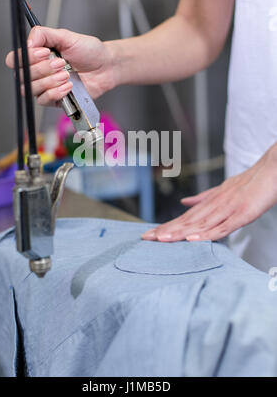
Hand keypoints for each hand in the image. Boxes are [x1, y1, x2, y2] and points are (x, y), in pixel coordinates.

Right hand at [5, 26, 115, 105]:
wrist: (106, 66)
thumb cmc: (88, 51)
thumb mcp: (66, 36)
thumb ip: (43, 34)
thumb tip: (27, 43)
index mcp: (36, 56)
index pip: (15, 60)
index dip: (26, 57)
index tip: (44, 52)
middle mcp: (37, 72)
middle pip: (22, 76)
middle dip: (42, 69)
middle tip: (61, 63)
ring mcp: (45, 87)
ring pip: (31, 89)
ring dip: (50, 81)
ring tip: (67, 74)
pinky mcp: (55, 100)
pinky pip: (44, 100)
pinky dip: (56, 92)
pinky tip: (69, 86)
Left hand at [142, 144, 276, 242]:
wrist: (272, 170)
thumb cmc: (250, 183)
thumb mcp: (223, 191)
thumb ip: (203, 198)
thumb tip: (184, 202)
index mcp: (211, 202)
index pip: (185, 217)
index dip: (167, 226)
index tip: (149, 234)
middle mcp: (215, 205)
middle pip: (187, 221)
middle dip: (166, 230)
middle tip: (146, 238)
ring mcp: (228, 209)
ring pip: (200, 224)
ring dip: (180, 232)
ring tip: (162, 240)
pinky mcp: (242, 214)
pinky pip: (222, 227)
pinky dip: (207, 233)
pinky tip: (193, 239)